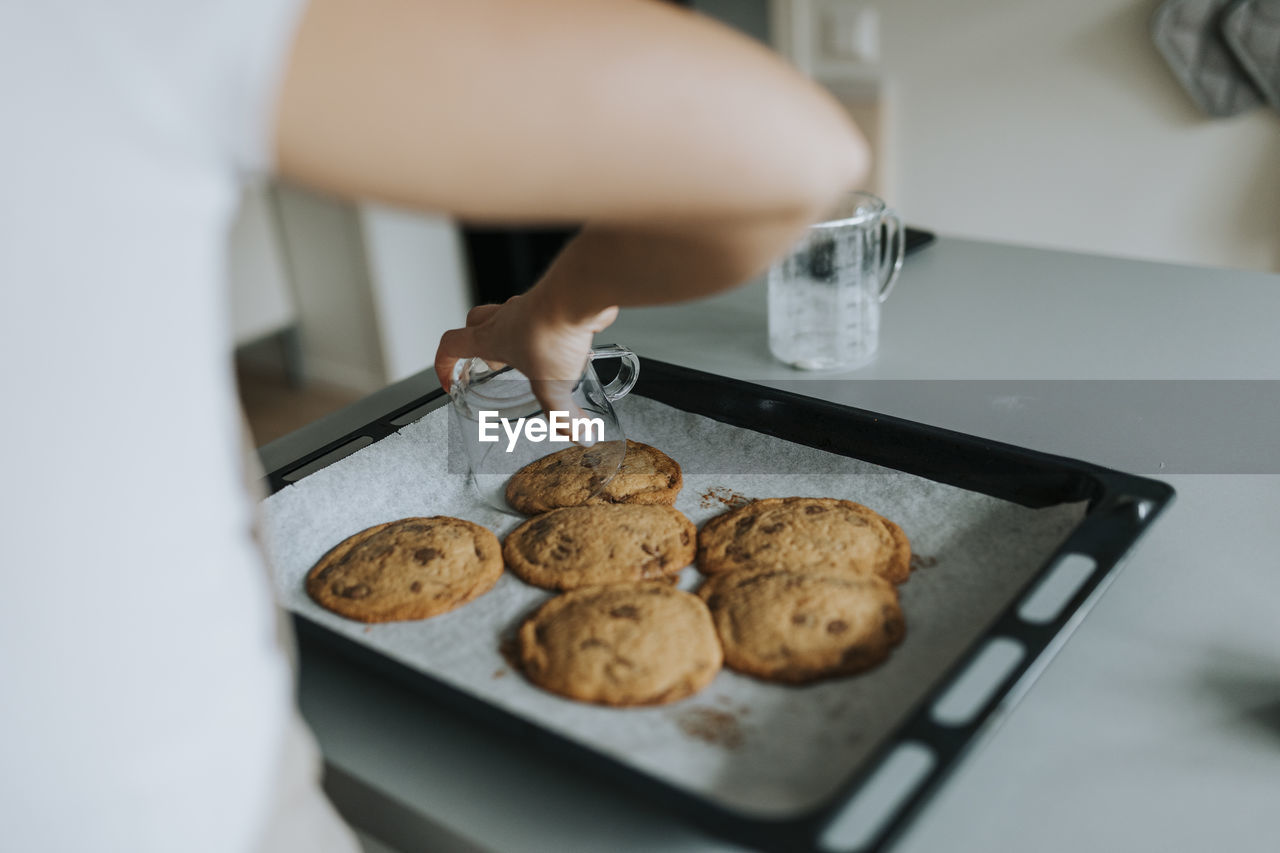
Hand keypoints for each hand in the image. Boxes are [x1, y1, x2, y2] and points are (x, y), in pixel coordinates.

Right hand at [434, 287, 618, 416]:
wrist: (579, 294)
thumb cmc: (553, 330)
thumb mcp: (553, 386)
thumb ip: (564, 416)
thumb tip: (579, 435)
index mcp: (489, 338)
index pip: (450, 345)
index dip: (444, 365)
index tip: (451, 382)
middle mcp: (505, 319)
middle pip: (474, 324)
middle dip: (477, 346)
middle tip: (490, 365)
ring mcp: (528, 307)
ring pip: (508, 317)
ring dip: (511, 337)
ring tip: (528, 360)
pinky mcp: (552, 302)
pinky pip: (539, 315)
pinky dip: (542, 330)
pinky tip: (560, 346)